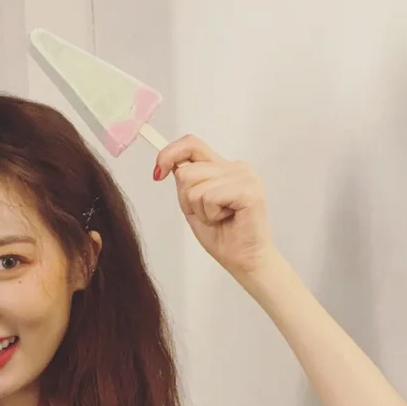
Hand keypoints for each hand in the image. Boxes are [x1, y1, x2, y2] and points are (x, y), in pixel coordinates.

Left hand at [155, 135, 273, 276]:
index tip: (158, 174)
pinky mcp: (248, 190)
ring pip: (196, 186)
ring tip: (219, 218)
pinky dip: (210, 214)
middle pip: (188, 170)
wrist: (244, 261)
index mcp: (224, 167)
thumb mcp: (193, 206)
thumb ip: (185, 182)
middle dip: (187, 199)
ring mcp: (245, 176)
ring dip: (200, 210)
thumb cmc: (222, 236)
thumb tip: (167, 164)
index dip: (169, 154)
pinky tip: (226, 219)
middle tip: (208, 215)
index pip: (191, 144)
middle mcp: (236, 167)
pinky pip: (209, 196)